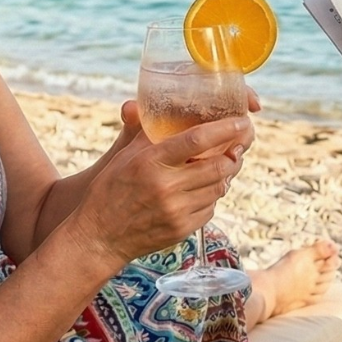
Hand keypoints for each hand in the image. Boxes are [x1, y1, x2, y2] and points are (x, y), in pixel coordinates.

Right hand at [71, 111, 253, 264]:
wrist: (99, 236)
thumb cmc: (110, 190)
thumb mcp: (123, 155)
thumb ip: (143, 132)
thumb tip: (147, 105)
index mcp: (151, 162)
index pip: (197, 140)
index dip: (225, 129)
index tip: (242, 122)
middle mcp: (166, 186)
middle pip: (219, 165)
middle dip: (235, 153)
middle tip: (240, 144)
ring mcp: (176, 211)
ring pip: (219, 188)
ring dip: (225, 175)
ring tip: (222, 164)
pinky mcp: (182, 229)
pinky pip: (210, 209)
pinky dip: (211, 197)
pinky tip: (202, 190)